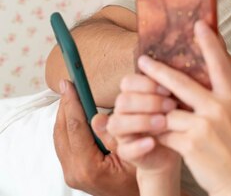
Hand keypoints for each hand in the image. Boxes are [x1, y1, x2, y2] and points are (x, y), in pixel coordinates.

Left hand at [54, 79, 138, 195]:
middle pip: (61, 131)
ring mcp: (71, 174)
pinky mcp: (72, 172)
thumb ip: (118, 136)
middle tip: (67, 83)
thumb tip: (99, 115)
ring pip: (59, 138)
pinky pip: (64, 144)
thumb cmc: (142, 175)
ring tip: (70, 94)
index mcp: (88, 167)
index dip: (71, 103)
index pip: (75, 128)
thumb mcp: (137, 154)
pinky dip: (67, 126)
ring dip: (64, 114)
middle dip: (64, 105)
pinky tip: (75, 113)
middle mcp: (74, 172)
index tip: (69, 83)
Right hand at [104, 73, 180, 177]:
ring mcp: (123, 133)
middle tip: (171, 105)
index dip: (146, 83)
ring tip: (163, 122)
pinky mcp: (127, 153)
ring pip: (117, 123)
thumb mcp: (178, 98)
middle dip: (148, 102)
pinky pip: (124, 150)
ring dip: (141, 121)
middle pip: (123, 101)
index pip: (128, 82)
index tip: (169, 88)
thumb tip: (183, 64)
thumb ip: (175, 84)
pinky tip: (153, 142)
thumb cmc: (178, 116)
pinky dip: (138, 145)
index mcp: (134, 94)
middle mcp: (124, 112)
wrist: (179, 145)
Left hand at [139, 21, 230, 195]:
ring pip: (167, 111)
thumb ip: (221, 100)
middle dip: (158, 71)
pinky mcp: (191, 144)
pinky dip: (155, 134)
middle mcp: (220, 108)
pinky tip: (150, 133)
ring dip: (153, 110)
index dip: (209, 44)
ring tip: (140, 104)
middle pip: (182, 83)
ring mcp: (205, 126)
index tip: (198, 25)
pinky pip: (164, 133)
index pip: (219, 65)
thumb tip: (200, 84)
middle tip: (143, 60)